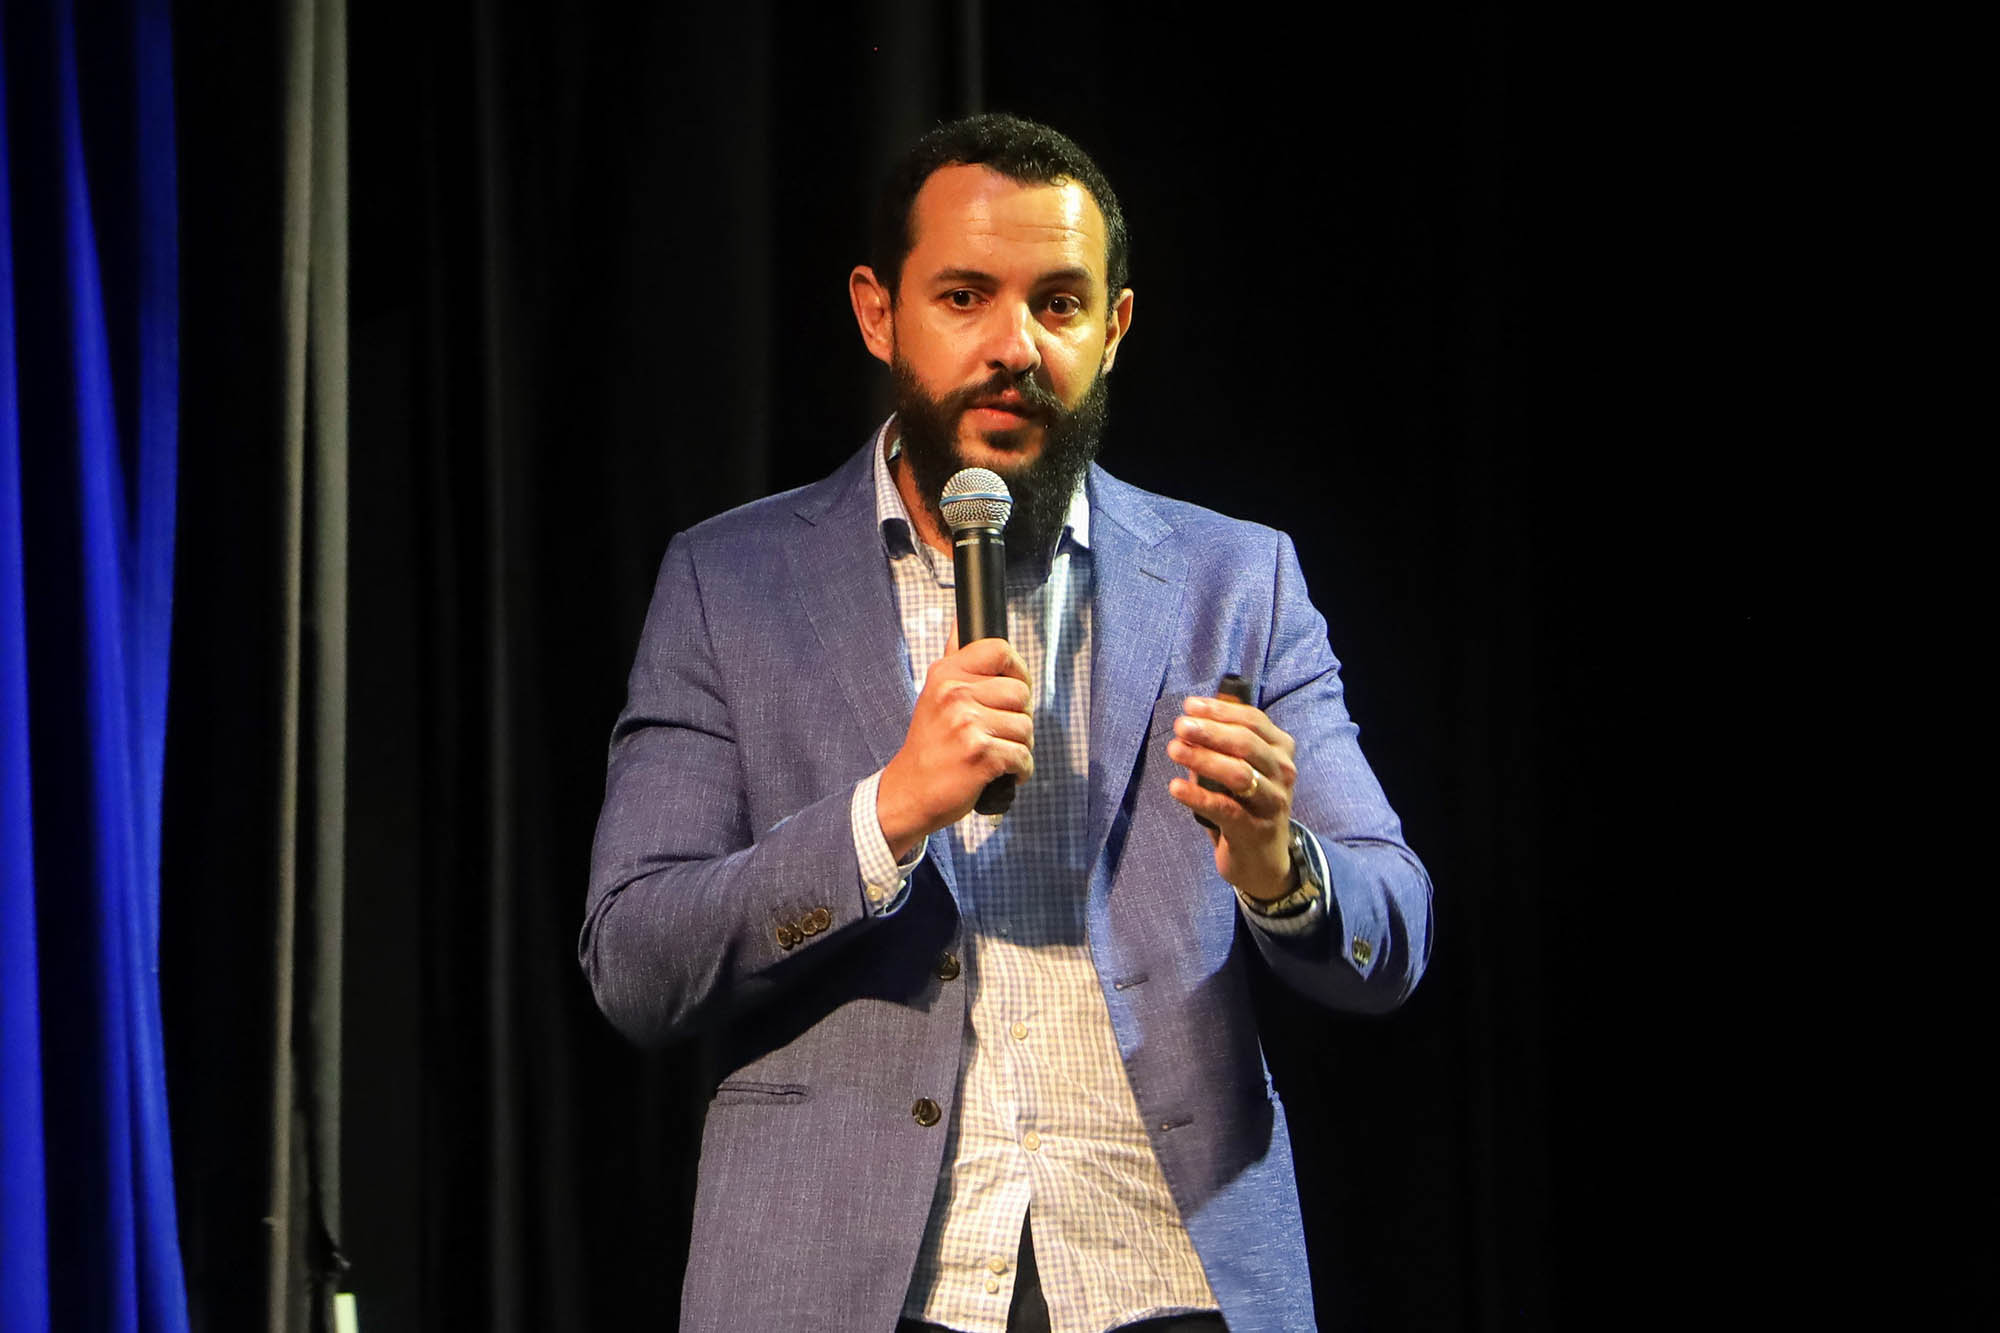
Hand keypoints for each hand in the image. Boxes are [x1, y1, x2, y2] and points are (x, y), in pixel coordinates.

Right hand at [877, 637, 1033, 857]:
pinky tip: (1000, 773)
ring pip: (1026, 727)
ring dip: (1020, 746)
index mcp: (946, 674)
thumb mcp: (933, 693)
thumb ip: (953, 657)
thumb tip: (960, 620)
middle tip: (998, 733)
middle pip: (1022, 693)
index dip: (1018, 669)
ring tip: (995, 754)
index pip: (1000, 650)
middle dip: (1019, 717)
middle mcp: (955, 695)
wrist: (910, 791)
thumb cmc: (929, 745)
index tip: (1014, 688)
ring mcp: (967, 725)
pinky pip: (1023, 757)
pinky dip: (1019, 770)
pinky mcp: (980, 756)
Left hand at [1167, 693, 1297, 900]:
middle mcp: (1283, 773)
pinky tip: (1175, 787)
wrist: (1263, 859)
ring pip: (1239, 774)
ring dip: (1203, 759)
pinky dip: (1198, 796)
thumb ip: (1223, 743)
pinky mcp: (1255, 830)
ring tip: (1173, 750)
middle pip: (1246, 743)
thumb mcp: (1243, 768)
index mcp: (1281, 750)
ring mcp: (1273, 802)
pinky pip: (1225, 808)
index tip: (1189, 706)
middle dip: (1210, 731)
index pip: (1253, 720)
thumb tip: (1192, 716)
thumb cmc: (1247, 803)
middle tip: (1180, 726)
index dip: (1220, 711)